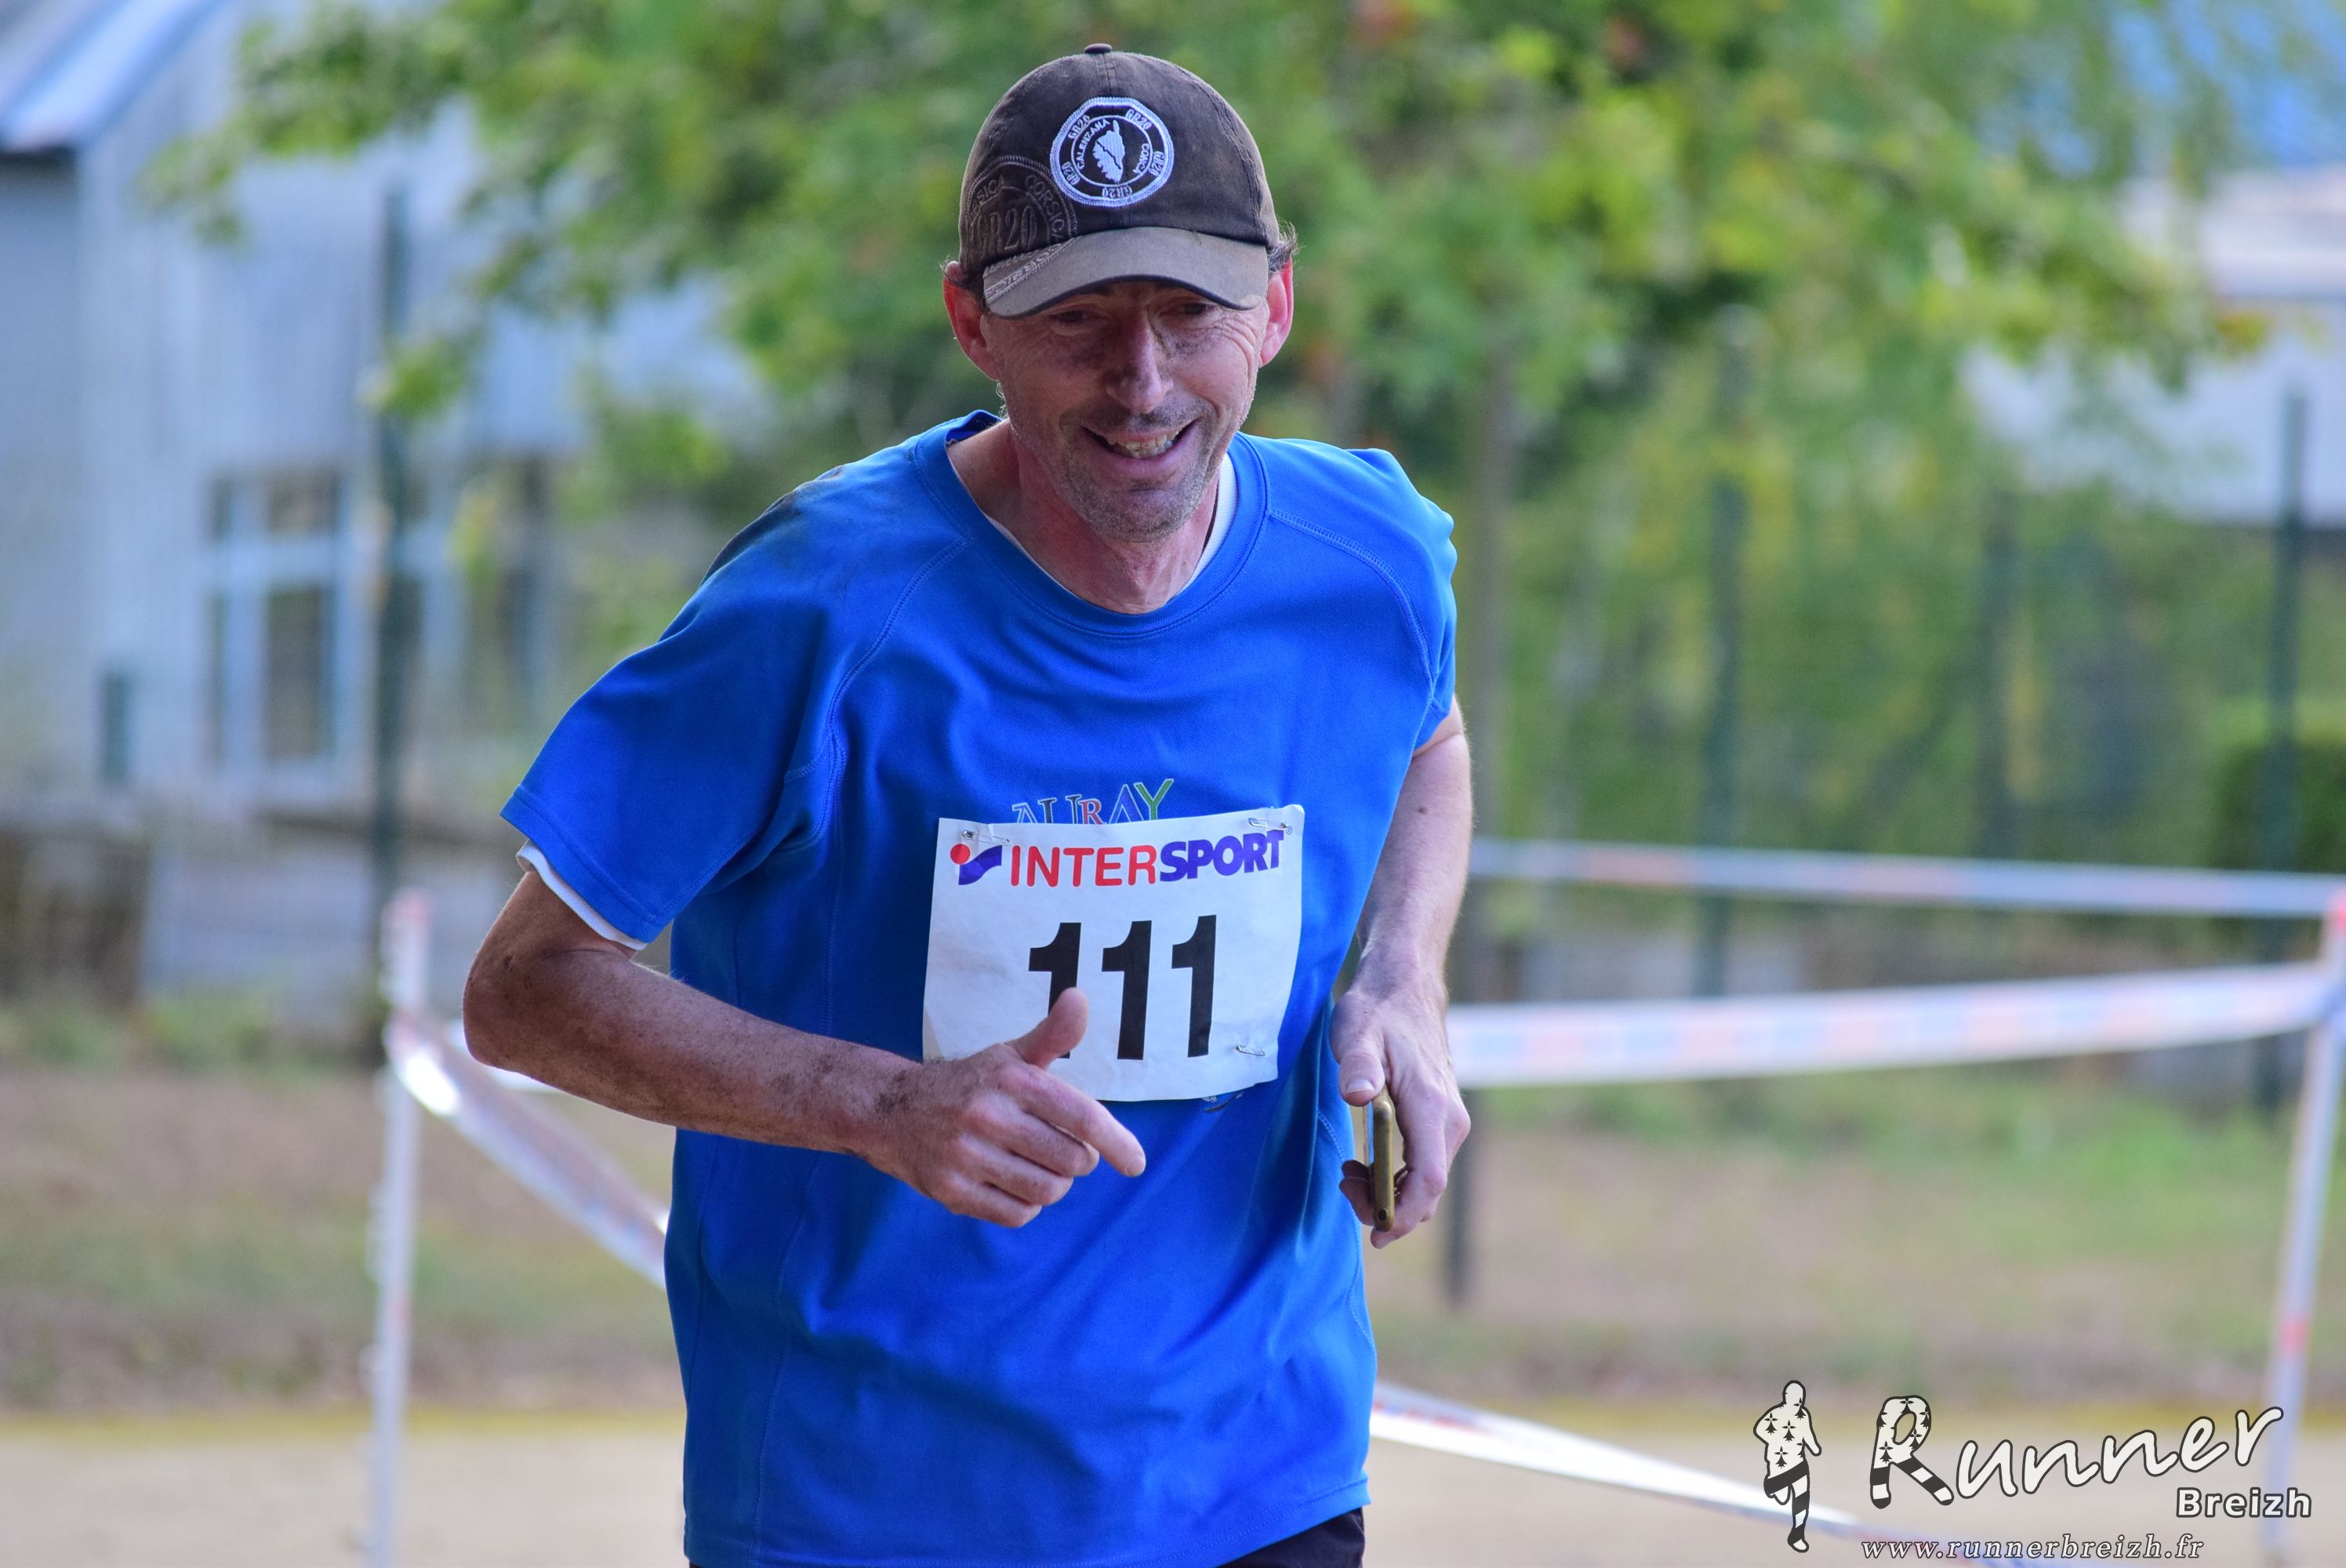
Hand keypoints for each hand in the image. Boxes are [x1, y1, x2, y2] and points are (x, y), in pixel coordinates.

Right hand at [859, 989, 1145, 1226]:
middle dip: (1076, 1160)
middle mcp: (988, 1116)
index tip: (1135, 1163)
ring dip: (1052, 1185)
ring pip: (1047, 1191)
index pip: (1081, 1117)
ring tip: (1034, 1166)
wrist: (891, 1111)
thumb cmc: (970, 1085)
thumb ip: (1052, 1035)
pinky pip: (1017, 1214)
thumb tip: (1080, 998)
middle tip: (1058, 1148)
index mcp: (1012, 1080)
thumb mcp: (1009, 1056)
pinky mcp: (951, 1190)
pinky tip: (1009, 1183)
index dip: (1116, 1142)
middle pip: (1071, 1161)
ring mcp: (966, 1155)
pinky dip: (1024, 1205)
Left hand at [1331, 974, 1468, 1247]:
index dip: (1403, 1213)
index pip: (1428, 1180)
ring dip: (1388, 1191)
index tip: (1374, 1233)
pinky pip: (1424, 1166)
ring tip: (1348, 1172)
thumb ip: (1358, 1066)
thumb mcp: (1357, 1032)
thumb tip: (1357, 1095)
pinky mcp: (1440, 1121)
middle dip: (1386, 1206)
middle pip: (1428, 1190)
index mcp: (1432, 1108)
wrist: (1405, 989)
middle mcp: (1449, 1121)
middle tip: (1344, 1185)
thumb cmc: (1377, 1012)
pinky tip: (1364, 1162)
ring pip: (1426, 1181)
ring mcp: (1448, 1122)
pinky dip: (1396, 1177)